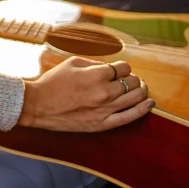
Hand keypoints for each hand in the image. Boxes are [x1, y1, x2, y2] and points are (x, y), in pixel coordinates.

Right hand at [18, 57, 153, 131]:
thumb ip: (94, 63)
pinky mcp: (103, 124)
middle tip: (127, 78)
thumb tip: (110, 66)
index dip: (122, 66)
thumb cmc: (52, 82)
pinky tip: (149, 103)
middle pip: (132, 82)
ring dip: (141, 90)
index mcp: (97, 75)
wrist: (39, 105)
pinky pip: (130, 117)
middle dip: (132, 78)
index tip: (118, 69)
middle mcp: (105, 92)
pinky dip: (143, 109)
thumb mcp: (71, 63)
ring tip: (141, 88)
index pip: (123, 67)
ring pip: (135, 97)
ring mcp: (106, 109)